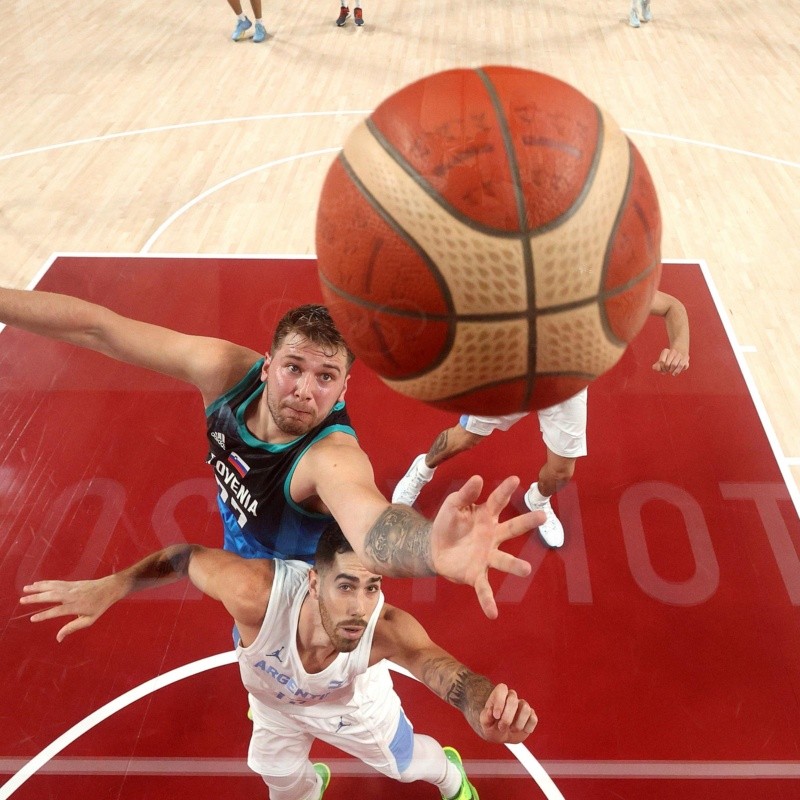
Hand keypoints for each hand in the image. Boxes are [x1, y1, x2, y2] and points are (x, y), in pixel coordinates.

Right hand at [19, 576, 123, 641]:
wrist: (110, 588)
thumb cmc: (100, 606)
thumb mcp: (89, 620)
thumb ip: (72, 628)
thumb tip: (58, 638)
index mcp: (76, 606)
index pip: (57, 611)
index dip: (45, 615)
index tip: (32, 619)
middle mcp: (72, 595)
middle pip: (52, 596)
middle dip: (36, 598)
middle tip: (22, 600)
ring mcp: (72, 587)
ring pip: (52, 587)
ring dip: (38, 588)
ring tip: (25, 589)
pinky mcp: (72, 582)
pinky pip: (56, 582)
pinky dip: (46, 582)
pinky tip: (37, 583)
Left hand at [429, 475, 542, 618]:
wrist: (433, 548)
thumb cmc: (448, 524)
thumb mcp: (453, 505)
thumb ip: (465, 493)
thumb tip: (479, 478)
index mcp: (486, 516)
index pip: (497, 501)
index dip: (505, 490)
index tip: (515, 479)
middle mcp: (491, 536)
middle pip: (512, 528)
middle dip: (527, 522)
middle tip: (543, 515)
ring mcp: (486, 556)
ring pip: (503, 560)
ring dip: (515, 566)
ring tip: (526, 570)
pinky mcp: (476, 574)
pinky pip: (484, 589)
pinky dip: (488, 601)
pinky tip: (493, 614)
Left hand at [478, 683, 537, 742]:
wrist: (500, 735)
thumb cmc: (491, 725)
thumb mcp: (485, 723)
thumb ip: (486, 717)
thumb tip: (490, 711)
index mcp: (499, 694)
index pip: (502, 689)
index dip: (500, 702)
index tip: (496, 716)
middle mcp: (512, 697)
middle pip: (513, 700)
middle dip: (507, 717)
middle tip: (501, 727)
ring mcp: (522, 706)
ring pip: (525, 708)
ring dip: (517, 724)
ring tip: (511, 729)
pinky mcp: (531, 716)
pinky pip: (533, 719)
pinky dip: (527, 728)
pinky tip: (520, 731)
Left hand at [652, 348, 688, 374]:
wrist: (680, 354)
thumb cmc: (669, 360)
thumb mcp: (662, 362)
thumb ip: (657, 366)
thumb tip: (654, 368)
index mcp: (665, 351)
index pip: (661, 362)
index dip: (661, 368)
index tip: (662, 369)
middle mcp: (673, 351)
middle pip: (667, 364)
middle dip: (666, 370)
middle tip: (667, 371)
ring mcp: (680, 354)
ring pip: (674, 365)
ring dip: (671, 371)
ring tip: (671, 372)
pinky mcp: (686, 358)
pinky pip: (681, 366)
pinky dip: (677, 371)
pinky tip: (675, 373)